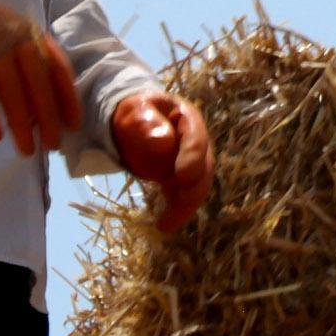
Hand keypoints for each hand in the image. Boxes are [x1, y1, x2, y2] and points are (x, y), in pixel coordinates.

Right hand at [0, 0, 81, 157]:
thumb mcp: (17, 40)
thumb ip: (32, 66)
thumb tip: (44, 110)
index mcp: (35, 36)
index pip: (59, 70)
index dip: (69, 99)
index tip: (73, 125)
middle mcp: (18, 41)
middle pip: (40, 86)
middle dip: (49, 119)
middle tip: (53, 145)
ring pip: (13, 93)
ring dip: (22, 125)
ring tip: (27, 149)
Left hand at [109, 90, 214, 231]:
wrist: (131, 120)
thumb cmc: (133, 112)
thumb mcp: (135, 111)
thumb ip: (146, 123)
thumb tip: (163, 142)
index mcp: (188, 120)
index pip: (196, 140)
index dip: (192, 158)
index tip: (181, 176)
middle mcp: (197, 143)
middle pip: (203, 168)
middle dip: (193, 190)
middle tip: (178, 205)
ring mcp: (191, 163)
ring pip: (196, 187)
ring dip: (185, 206)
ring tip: (166, 224)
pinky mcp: (181, 179)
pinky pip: (183, 196)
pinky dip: (176, 211)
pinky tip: (164, 224)